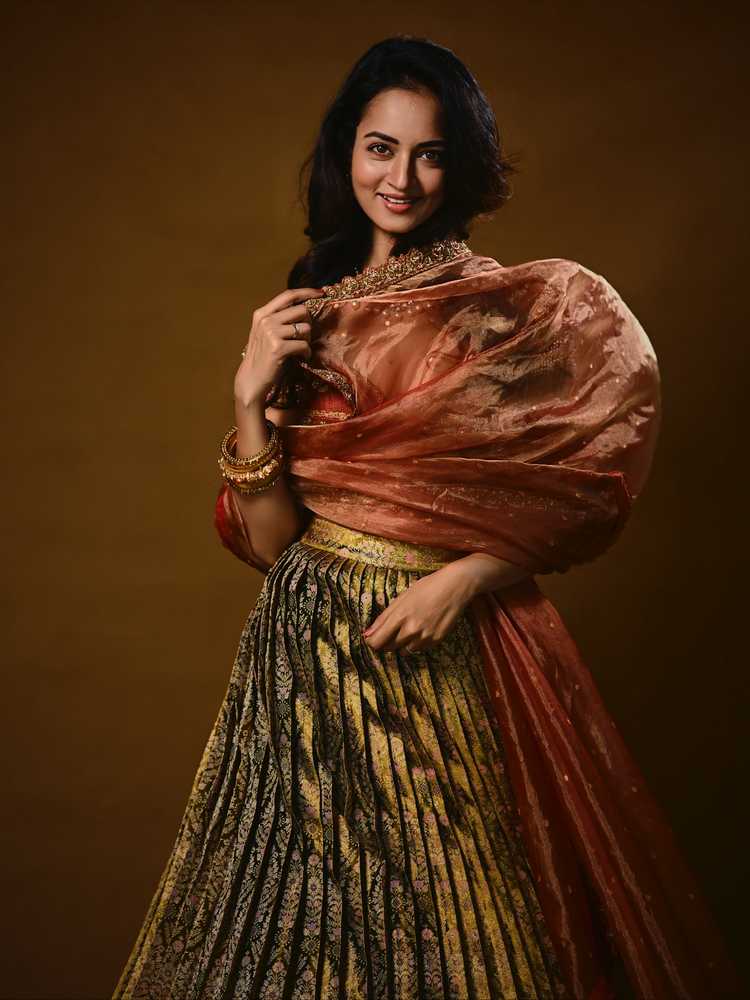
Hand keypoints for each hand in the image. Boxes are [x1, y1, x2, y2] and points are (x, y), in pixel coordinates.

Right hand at [234, 287, 323, 406]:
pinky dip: (306, 353)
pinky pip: (304, 345)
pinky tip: (301, 358)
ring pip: (305, 328)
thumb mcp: (266, 332)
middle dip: (308, 324)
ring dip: (307, 341)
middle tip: (304, 338)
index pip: (288, 295)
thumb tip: (304, 309)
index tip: (320, 293)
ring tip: (300, 350)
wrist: (251, 379)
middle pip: (301, 311)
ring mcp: (271, 333)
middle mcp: (266, 320)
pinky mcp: (278, 347)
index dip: (307, 292)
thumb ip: (279, 319)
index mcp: (262, 313)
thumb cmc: (263, 357)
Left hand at [362, 562, 477, 652]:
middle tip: (396, 628)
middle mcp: (411, 629)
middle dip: (388, 641)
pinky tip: (425, 626)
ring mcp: (425, 637)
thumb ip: (383, 618)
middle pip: (390, 648)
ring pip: (405, 650)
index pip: (377, 641)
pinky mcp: (437, 640)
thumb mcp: (402, 598)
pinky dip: (419, 641)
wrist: (455, 586)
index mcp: (399, 616)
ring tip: (414, 624)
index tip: (374, 638)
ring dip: (405, 642)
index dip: (373, 642)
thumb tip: (367, 634)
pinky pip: (420, 648)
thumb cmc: (427, 587)